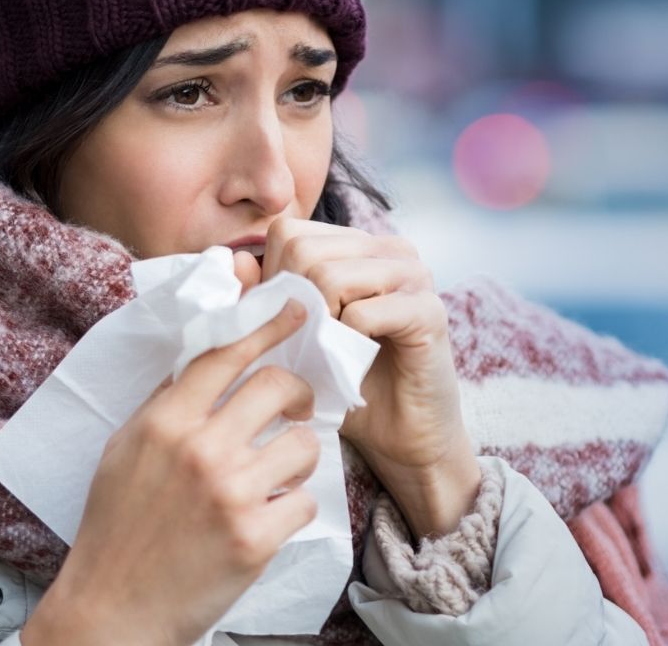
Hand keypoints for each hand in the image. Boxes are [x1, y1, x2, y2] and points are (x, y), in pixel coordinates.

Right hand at [23, 301, 320, 645]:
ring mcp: (231, 493)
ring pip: (303, 445)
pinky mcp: (256, 538)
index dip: (267, 325)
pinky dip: (292, 510)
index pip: (226, 354)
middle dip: (298, 394)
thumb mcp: (124, 451)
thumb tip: (204, 363)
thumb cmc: (115, 527)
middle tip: (296, 409)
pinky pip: (304, 502)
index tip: (296, 310)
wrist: (113, 609)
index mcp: (165, 422)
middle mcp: (200, 449)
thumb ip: (165, 405)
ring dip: (298, 457)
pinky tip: (268, 520)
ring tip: (278, 476)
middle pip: (277, 387)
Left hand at [259, 218, 480, 537]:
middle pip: (304, 251)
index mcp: (357, 244)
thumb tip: (237, 261)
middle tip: (309, 343)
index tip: (288, 321)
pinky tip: (355, 360)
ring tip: (330, 351)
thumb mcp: (292, 335)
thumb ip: (263, 297)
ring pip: (329, 277)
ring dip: (317, 326)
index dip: (274, 279)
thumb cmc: (343, 381)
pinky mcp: (429, 310)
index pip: (289, 232)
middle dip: (292, 305)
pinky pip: (362, 313)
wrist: (401, 435)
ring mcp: (414, 275)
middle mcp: (389, 248)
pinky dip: (345, 344)